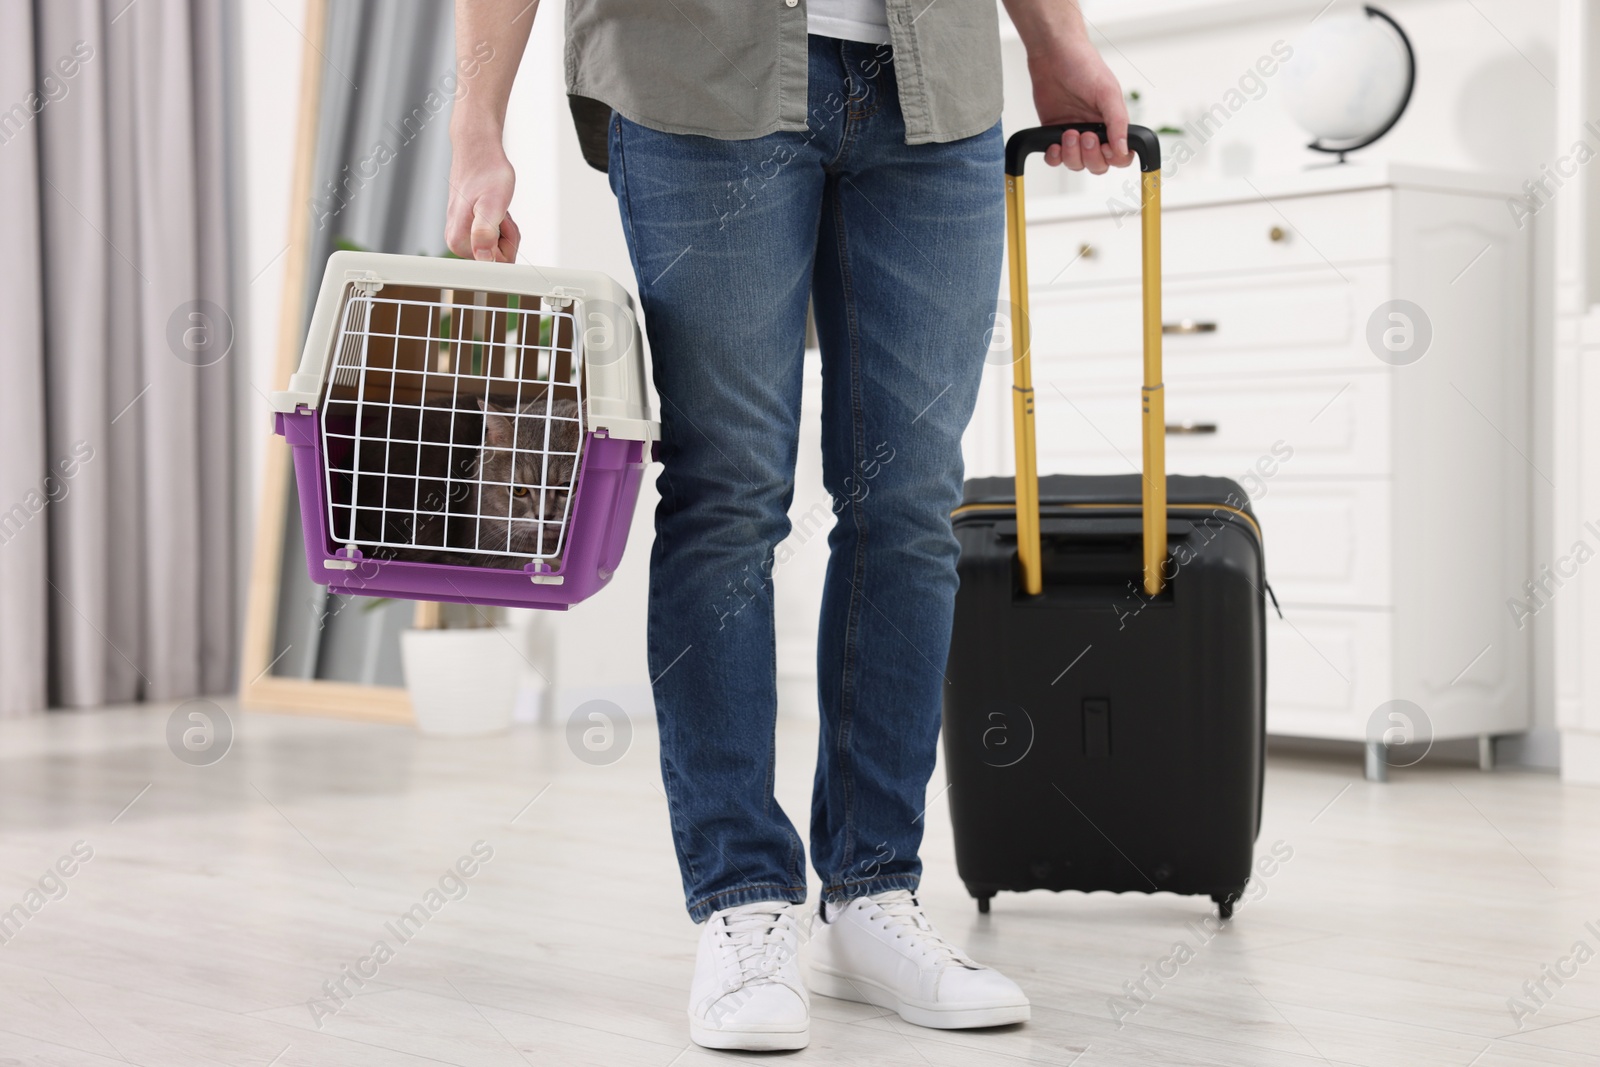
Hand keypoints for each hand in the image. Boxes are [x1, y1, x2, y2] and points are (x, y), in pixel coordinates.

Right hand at [446, 117, 520, 261]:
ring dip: (504, 230)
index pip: (495, 266)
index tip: (501, 223)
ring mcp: (462, 235)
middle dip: (507, 238)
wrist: (478, 151)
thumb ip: (486, 232)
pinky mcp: (468, 229)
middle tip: (501, 214)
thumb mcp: (493, 203)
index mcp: (458, 241)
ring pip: (496, 248)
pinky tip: (493, 209)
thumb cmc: (487, 172)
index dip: (506, 246)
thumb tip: (484, 259)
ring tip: (497, 208)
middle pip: (496, 259)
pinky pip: (493, 238)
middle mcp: (456, 242)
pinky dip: (500, 225)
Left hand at [1025, 33, 1134, 173]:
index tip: (1105, 146)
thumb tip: (1123, 149)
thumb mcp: (1108, 92)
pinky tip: (1054, 145)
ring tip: (1068, 133)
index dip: (1113, 158)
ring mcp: (1074, 134)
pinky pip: (1055, 159)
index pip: (1120, 156)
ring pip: (1076, 164)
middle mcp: (1095, 131)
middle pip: (1098, 165)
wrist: (1053, 54)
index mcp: (1113, 123)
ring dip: (1072, 155)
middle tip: (1084, 136)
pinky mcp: (1052, 134)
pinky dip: (1054, 158)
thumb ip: (1118, 122)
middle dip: (1091, 156)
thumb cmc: (1084, 65)